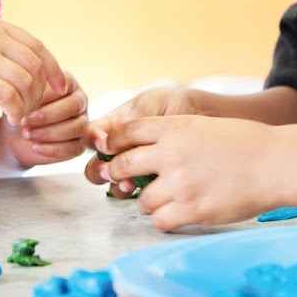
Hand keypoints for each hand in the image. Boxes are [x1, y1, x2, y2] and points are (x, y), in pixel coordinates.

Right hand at [0, 14, 66, 122]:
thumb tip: (13, 65)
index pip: (36, 46)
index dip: (53, 69)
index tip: (60, 89)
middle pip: (35, 66)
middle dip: (40, 93)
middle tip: (31, 111)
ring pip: (25, 82)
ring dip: (28, 105)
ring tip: (18, 118)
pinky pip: (7, 96)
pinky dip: (15, 111)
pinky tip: (9, 120)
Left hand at [5, 72, 89, 166]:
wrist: (15, 135)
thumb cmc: (19, 110)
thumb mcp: (20, 97)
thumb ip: (28, 90)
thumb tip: (29, 91)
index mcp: (68, 84)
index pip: (66, 84)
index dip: (46, 95)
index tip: (24, 102)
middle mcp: (79, 101)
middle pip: (74, 106)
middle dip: (47, 115)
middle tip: (24, 121)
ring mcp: (82, 123)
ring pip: (76, 127)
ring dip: (49, 132)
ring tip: (26, 134)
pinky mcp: (79, 144)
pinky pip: (74, 148)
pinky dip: (52, 149)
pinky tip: (34, 147)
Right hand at [83, 85, 200, 195]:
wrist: (205, 117)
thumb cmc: (175, 104)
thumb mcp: (148, 106)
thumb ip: (125, 124)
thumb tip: (103, 144)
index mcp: (116, 125)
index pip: (91, 136)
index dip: (92, 142)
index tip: (103, 144)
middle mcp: (121, 147)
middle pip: (96, 165)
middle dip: (98, 171)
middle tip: (110, 171)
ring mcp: (135, 165)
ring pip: (112, 181)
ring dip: (115, 184)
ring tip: (128, 184)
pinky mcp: (150, 179)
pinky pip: (133, 190)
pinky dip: (132, 192)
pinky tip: (140, 189)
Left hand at [88, 114, 287, 230]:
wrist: (275, 163)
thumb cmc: (244, 143)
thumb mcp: (203, 125)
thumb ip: (172, 134)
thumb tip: (142, 146)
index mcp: (174, 128)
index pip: (126, 131)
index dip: (114, 142)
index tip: (112, 151)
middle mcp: (171, 154)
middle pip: (122, 165)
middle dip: (118, 173)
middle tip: (123, 180)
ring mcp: (180, 184)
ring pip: (141, 200)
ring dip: (150, 201)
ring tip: (168, 198)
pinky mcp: (192, 210)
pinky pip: (159, 221)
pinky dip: (165, 219)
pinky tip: (179, 212)